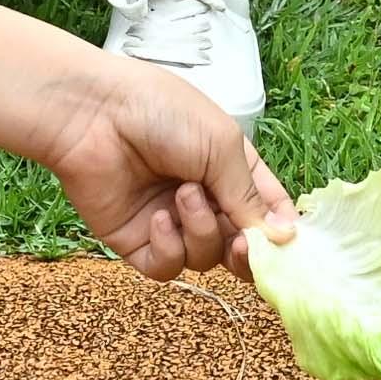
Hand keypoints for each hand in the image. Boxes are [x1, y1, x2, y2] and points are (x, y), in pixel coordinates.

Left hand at [33, 49, 294, 276]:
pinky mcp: (137, 242)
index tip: (288, 243)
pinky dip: (169, 248)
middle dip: (246, 250)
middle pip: (240, 246)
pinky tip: (156, 218)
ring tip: (182, 195)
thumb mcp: (221, 145)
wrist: (92, 114)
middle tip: (243, 242)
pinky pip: (168, 266)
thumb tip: (286, 238)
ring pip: (206, 257)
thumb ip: (250, 196)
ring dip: (201, 231)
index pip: (266, 212)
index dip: (279, 232)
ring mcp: (170, 222)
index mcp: (230, 169)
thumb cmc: (161, 112)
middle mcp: (204, 198)